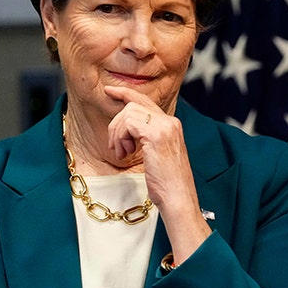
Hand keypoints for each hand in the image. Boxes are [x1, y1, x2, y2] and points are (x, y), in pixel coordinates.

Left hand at [104, 85, 210, 261]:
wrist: (178, 198)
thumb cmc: (166, 183)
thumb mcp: (157, 154)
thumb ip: (147, 138)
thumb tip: (127, 130)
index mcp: (172, 125)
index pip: (145, 101)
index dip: (125, 93)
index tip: (109, 90)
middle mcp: (170, 122)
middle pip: (133, 105)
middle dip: (116, 124)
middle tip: (115, 147)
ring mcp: (165, 127)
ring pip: (129, 112)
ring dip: (117, 133)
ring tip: (121, 153)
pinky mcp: (156, 135)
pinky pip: (128, 123)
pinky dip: (120, 138)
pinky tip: (125, 153)